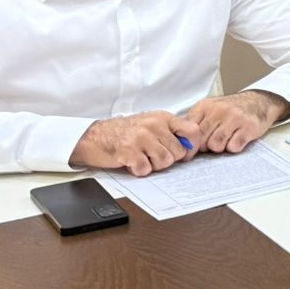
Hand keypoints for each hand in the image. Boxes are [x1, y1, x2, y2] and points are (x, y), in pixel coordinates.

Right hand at [70, 111, 201, 176]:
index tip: (186, 154)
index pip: (192, 130)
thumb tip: (190, 147)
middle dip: (169, 159)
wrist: (96, 135)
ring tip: (144, 158)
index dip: (193, 146)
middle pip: (178, 151)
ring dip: (154, 165)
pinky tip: (133, 162)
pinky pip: (146, 169)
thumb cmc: (126, 131)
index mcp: (163, 117)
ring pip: (165, 161)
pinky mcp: (129, 151)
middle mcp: (154, 125)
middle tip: (154, 157)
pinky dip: (140, 170)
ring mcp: (141, 137)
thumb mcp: (152, 124)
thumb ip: (171, 132)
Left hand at [185, 90, 289, 153]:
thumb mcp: (210, 110)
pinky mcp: (248, 127)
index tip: (192, 150)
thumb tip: (180, 143)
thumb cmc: (231, 110)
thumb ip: (195, 123)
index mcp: (205, 106)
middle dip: (206, 146)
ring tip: (226, 139)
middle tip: (215, 140)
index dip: (190, 144)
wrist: (259, 101)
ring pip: (216, 145)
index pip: (189, 131)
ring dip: (221, 147)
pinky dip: (234, 147)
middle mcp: (219, 110)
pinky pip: (233, 147)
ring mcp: (234, 118)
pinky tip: (237, 139)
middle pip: (201, 141)